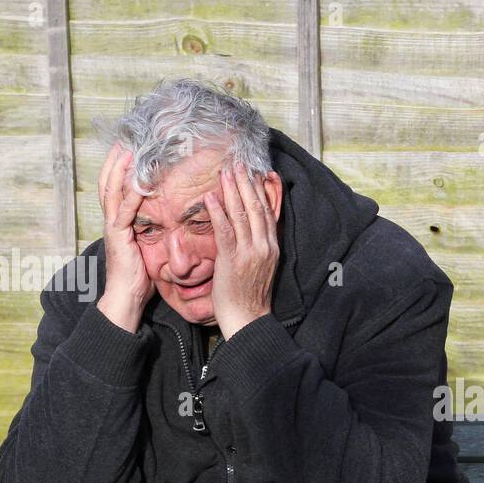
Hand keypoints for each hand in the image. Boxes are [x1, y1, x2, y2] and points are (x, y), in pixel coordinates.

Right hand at [96, 142, 154, 331]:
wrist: (125, 298)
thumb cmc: (137, 277)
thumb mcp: (145, 249)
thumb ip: (150, 232)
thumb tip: (165, 223)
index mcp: (118, 223)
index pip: (116, 189)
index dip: (119, 169)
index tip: (127, 150)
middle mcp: (112, 221)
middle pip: (108, 184)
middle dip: (114, 162)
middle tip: (123, 141)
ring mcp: (113, 228)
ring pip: (113, 192)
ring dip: (120, 171)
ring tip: (127, 151)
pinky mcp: (119, 237)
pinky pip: (125, 212)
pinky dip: (132, 196)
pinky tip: (140, 183)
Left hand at [205, 162, 279, 338]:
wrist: (248, 319)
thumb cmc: (249, 296)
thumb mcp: (260, 266)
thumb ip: (256, 245)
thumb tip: (249, 229)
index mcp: (272, 247)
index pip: (268, 212)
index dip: (261, 190)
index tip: (254, 172)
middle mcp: (264, 247)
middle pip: (256, 208)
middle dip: (247, 183)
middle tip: (238, 163)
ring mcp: (250, 253)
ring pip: (242, 215)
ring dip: (233, 191)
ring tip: (226, 171)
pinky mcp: (233, 261)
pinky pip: (225, 231)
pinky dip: (218, 213)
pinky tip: (211, 198)